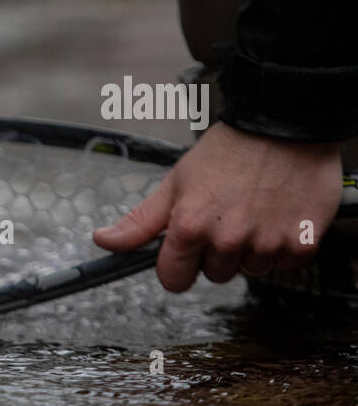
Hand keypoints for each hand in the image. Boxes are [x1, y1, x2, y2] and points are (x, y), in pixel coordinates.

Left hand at [93, 122, 342, 290]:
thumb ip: (140, 221)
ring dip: (251, 249)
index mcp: (191, 227)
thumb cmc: (229, 151)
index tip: (186, 254)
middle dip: (217, 253)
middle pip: (215, 275)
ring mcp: (267, 243)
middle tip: (227, 217)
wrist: (285, 125)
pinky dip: (284, 245)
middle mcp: (228, 240)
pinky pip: (286, 264)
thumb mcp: (175, 183)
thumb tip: (103, 241)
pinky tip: (279, 216)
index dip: (178, 267)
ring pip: (251, 270)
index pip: (174, 280)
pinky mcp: (302, 242)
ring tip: (255, 212)